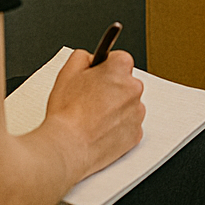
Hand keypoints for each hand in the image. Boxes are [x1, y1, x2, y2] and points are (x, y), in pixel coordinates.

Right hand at [42, 48, 145, 182]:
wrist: (68, 147)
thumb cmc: (67, 114)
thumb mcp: (67, 72)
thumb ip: (82, 57)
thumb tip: (90, 58)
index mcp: (120, 68)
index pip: (119, 59)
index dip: (104, 68)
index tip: (97, 77)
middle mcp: (134, 88)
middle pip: (125, 82)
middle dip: (111, 88)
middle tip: (91, 99)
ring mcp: (137, 112)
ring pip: (128, 104)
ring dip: (116, 108)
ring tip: (93, 117)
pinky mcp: (136, 134)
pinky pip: (129, 125)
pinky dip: (118, 127)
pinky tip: (100, 129)